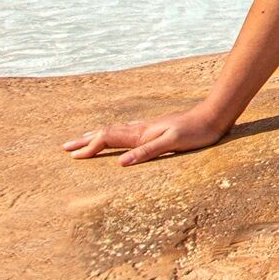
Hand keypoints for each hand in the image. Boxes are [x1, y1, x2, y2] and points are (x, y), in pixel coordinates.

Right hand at [64, 101, 229, 166]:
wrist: (213, 116)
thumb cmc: (196, 132)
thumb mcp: (173, 143)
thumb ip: (148, 152)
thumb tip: (121, 163)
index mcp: (141, 133)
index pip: (107, 138)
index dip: (89, 147)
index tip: (73, 157)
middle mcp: (141, 129)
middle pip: (106, 133)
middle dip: (85, 140)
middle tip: (64, 147)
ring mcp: (147, 127)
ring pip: (115, 131)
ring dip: (96, 136)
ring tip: (82, 140)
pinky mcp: (155, 128)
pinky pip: (126, 131)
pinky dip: (113, 135)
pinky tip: (116, 135)